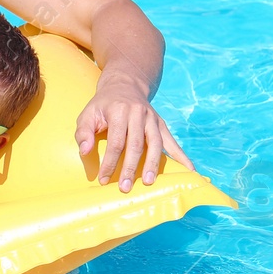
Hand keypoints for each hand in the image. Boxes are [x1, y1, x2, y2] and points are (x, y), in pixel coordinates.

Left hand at [75, 77, 194, 191]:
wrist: (124, 86)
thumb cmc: (102, 106)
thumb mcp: (87, 114)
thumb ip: (83, 133)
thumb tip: (85, 152)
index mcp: (119, 111)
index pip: (116, 142)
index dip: (110, 162)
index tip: (105, 179)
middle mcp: (138, 114)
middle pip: (136, 145)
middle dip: (131, 168)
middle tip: (126, 187)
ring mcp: (152, 119)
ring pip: (155, 144)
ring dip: (153, 164)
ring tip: (149, 182)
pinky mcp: (161, 124)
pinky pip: (172, 141)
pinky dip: (181, 156)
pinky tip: (189, 169)